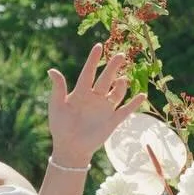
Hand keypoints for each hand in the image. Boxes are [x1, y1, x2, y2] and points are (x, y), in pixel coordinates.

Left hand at [46, 44, 146, 169]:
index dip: (93, 60)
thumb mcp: (57, 106)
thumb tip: (51, 70)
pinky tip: (142, 95)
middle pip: (106, 79)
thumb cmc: (60, 126)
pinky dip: (134, 103)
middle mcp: (95, 97)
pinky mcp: (113, 120)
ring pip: (117, 92)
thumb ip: (58, 88)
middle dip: (113, 67)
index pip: (88, 72)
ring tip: (121, 80)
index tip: (99, 46)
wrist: (70, 148)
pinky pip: (126, 110)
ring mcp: (105, 108)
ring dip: (121, 85)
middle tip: (120, 55)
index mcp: (81, 92)